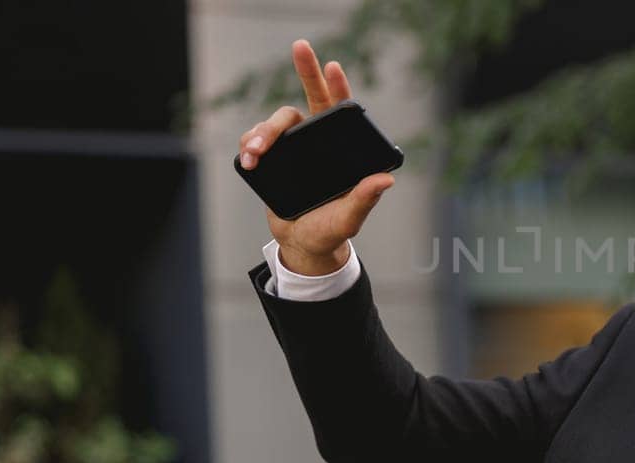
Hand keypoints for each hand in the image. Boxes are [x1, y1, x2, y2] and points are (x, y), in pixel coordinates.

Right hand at [238, 40, 395, 275]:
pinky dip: (249, 142)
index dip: (339, 86)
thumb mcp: (349, 218)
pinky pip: (256, 139)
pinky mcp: (272, 159)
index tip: (334, 65)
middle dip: (307, 70)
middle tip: (301, 46)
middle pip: (310, 99)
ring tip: (254, 152)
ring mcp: (294, 148)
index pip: (342, 113)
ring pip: (278, 121)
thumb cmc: (331, 230)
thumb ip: (364, 199)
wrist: (301, 245)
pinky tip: (248, 156)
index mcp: (342, 151)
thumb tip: (386, 180)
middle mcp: (319, 143)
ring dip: (264, 130)